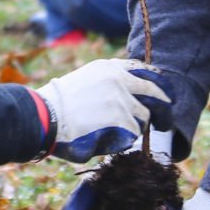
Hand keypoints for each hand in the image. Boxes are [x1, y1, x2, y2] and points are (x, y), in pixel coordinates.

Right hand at [34, 59, 171, 162]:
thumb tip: (128, 96)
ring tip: (115, 134)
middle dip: (163, 107)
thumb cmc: (57, 104)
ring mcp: (122, 99)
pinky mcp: (122, 120)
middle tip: (165, 121)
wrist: (44, 117)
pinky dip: (123, 141)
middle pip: (153, 92)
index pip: (143, 70)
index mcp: (109, 68)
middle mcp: (119, 79)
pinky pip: (132, 135)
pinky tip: (106, 141)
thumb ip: (107, 83)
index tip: (161, 93)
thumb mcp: (84, 80)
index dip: (155, 83)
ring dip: (135, 128)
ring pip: (143, 118)